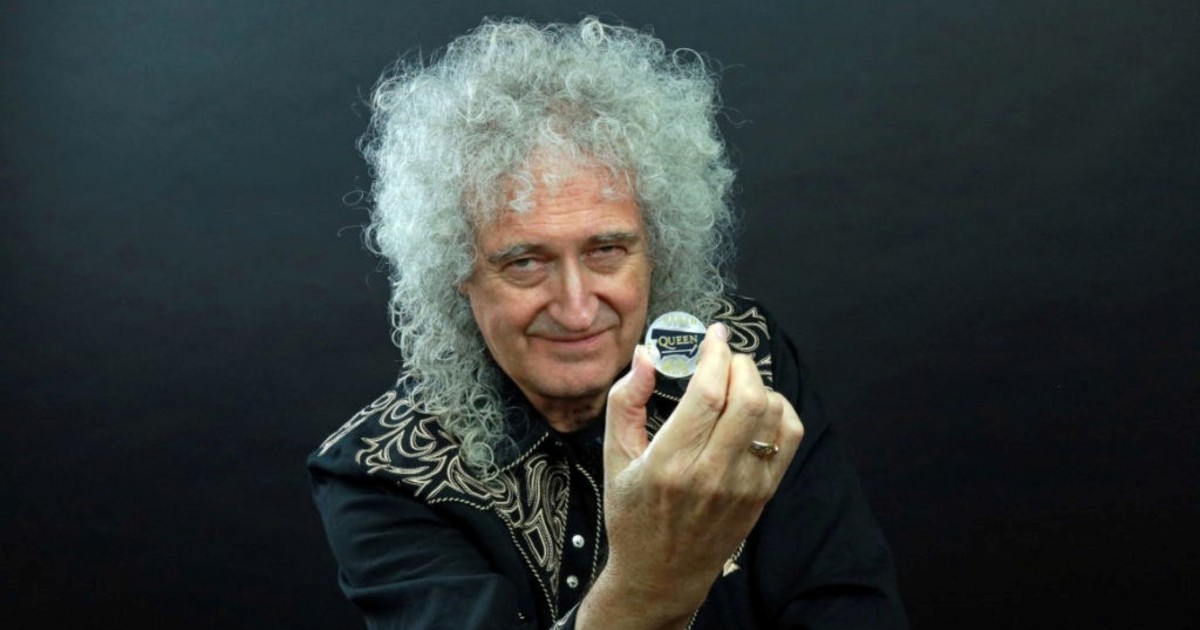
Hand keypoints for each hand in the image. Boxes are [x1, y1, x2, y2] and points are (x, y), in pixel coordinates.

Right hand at [578, 323, 804, 628]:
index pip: (709, 394)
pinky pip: (788, 436)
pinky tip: (755, 408)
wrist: (662, 574)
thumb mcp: (614, 456)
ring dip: (758, 384)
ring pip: (772, 413)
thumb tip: (648, 354)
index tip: (714, 335)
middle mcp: (712, 475)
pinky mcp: (764, 492)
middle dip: (738, 363)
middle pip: (748, 398)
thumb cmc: (633, 513)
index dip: (716, 354)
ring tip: (735, 383)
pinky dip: (778, 409)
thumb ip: (626, 400)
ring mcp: (744, 485)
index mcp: (670, 463)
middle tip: (722, 357)